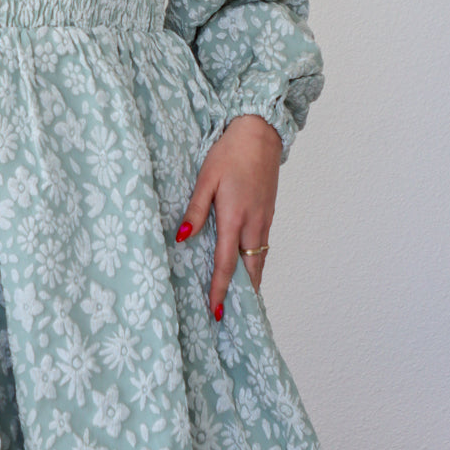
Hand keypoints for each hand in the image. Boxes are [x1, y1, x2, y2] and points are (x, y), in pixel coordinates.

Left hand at [175, 114, 280, 312]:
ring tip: (240, 302)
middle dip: (241, 296)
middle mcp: (253, 225)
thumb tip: (181, 240)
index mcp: (234, 218)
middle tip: (232, 317)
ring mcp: (264, 220)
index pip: (225, 264)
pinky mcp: (269, 214)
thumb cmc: (229, 153)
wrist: (260, 133)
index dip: (219, 290)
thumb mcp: (205, 179)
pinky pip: (263, 248)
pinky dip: (256, 264)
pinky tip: (248, 268)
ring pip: (258, 261)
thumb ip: (194, 211)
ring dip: (250, 283)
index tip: (215, 312)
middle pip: (249, 271)